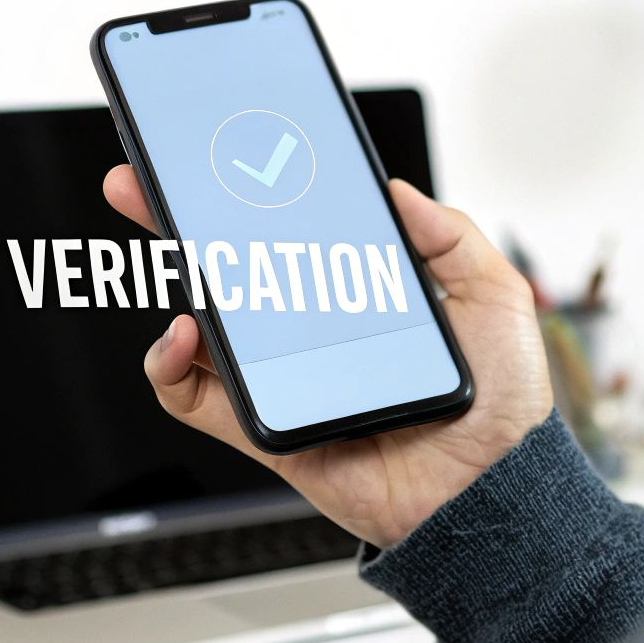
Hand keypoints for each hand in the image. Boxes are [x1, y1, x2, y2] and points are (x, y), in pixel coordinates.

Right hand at [103, 166, 552, 548]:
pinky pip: (192, 397)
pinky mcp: (263, 428)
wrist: (491, 489)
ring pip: (198, 327)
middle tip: (142, 180)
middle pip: (227, 268)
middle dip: (176, 218)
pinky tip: (184, 334)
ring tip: (179, 252)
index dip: (248, 195)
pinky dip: (169, 365)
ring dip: (174, 284)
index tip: (219, 154)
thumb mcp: (494, 295)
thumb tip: (395, 190)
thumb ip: (450, 234)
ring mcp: (281, 378)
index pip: (288, 234)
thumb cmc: (500, 405)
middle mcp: (309, 333)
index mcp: (355, 296)